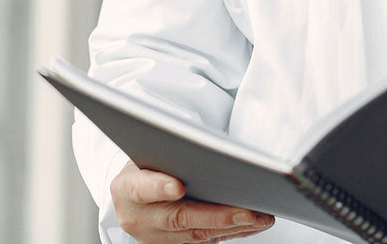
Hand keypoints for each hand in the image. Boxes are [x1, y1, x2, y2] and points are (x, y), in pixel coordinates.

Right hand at [110, 161, 274, 242]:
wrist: (132, 191)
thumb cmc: (146, 164)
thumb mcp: (149, 153)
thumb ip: (169, 155)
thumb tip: (208, 153)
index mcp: (125, 189)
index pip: (142, 188)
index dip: (159, 188)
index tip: (178, 187)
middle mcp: (137, 218)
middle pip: (178, 219)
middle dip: (216, 217)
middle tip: (246, 212)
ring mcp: (154, 238)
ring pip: (196, 235)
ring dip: (232, 227)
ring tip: (261, 217)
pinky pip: (204, 242)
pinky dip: (230, 232)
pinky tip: (252, 224)